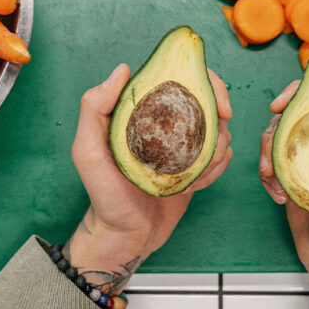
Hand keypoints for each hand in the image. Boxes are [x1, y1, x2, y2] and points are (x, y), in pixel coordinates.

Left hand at [66, 64, 232, 293]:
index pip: (177, 77)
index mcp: (141, 108)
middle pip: (206, 97)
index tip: (218, 103)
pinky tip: (196, 184)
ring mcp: (181, 143)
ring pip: (218, 128)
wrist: (124, 237)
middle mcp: (163, 120)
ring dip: (218, 145)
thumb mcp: (87, 151)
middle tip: (220, 129)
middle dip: (220, 110)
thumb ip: (93, 108)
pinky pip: (220, 155)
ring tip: (196, 172)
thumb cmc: (103, 195)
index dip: (205, 81)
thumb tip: (122, 70)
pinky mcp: (194, 165)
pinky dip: (217, 166)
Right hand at [259, 81, 308, 308]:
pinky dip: (267, 174)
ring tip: (272, 176)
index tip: (283, 102)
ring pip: (279, 136)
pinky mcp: (291, 177)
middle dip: (277, 121)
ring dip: (268, 152)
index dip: (305, 92)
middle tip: (269, 134)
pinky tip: (277, 194)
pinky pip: (271, 162)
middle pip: (298, 114)